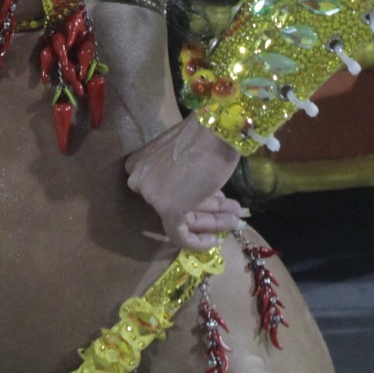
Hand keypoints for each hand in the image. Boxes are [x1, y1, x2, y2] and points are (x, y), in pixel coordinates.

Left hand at [125, 115, 242, 250]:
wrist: (217, 131)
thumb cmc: (205, 135)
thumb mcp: (183, 152)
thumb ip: (179, 171)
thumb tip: (196, 188)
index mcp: (138, 163)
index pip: (163, 188)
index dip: (190, 194)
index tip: (214, 196)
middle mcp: (139, 180)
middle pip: (174, 202)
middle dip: (206, 207)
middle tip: (229, 210)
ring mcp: (152, 195)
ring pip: (182, 217)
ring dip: (212, 220)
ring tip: (235, 219)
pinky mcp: (167, 209)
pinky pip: (179, 235)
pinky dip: (198, 242)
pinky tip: (214, 240)